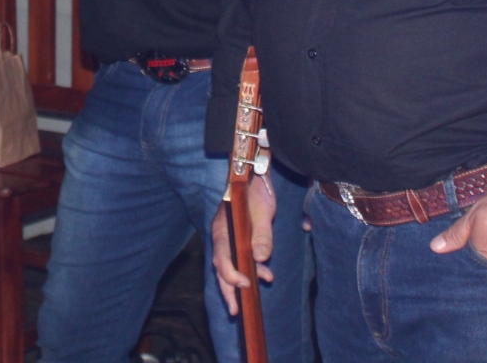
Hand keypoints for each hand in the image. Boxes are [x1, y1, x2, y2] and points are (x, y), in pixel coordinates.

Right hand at [210, 174, 275, 314]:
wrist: (254, 175)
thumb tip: (260, 259)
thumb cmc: (256, 191)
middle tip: (235, 311)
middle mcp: (223, 236)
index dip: (230, 273)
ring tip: (247, 303)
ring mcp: (230, 238)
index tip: (245, 284)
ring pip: (230, 266)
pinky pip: (240, 259)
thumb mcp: (263, 212)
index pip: (222, 256)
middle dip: (227, 290)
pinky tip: (265, 276)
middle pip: (221, 267)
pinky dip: (250, 270)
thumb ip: (262, 235)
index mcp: (223, 229)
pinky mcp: (239, 239)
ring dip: (237, 284)